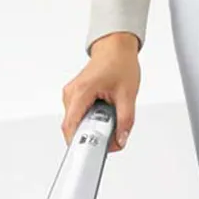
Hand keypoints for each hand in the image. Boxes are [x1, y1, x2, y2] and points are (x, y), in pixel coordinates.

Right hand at [62, 32, 139, 150]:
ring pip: (75, 122)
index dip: (77, 142)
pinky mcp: (73, 97)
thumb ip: (125, 120)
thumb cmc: (119, 63)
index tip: (87, 151)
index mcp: (81, 92)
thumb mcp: (128, 93)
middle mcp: (71, 94)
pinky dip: (89, 119)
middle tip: (107, 132)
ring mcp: (70, 95)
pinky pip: (77, 115)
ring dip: (90, 126)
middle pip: (72, 126)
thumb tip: (120, 139)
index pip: (71, 126)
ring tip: (106, 115)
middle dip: (89, 134)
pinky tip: (101, 111)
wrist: (115, 47)